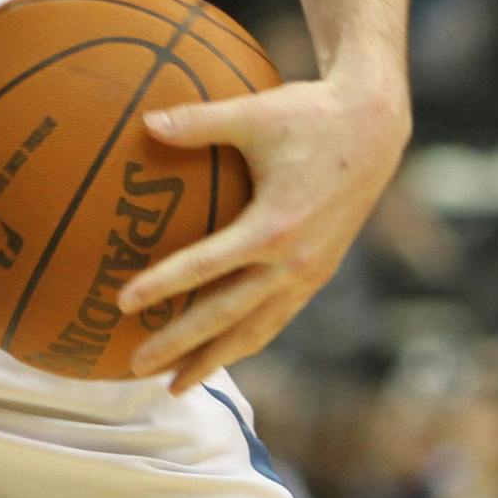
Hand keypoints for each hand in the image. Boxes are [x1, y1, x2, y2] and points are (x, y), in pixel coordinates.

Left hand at [117, 71, 408, 393]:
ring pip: (256, 330)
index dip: (164, 285)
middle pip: (229, 317)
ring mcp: (309, 274)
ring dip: (214, 358)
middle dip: (182, 346)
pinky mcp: (317, 273)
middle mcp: (296, 262)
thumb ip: (198, 122)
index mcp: (276, 227)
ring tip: (174, 384)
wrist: (374, 129)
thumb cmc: (310, 115)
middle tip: (135, 366)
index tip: (122, 303)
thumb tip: (144, 121)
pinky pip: (275, 318)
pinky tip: (218, 351)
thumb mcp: (254, 113)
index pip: (208, 266)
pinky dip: (244, 339)